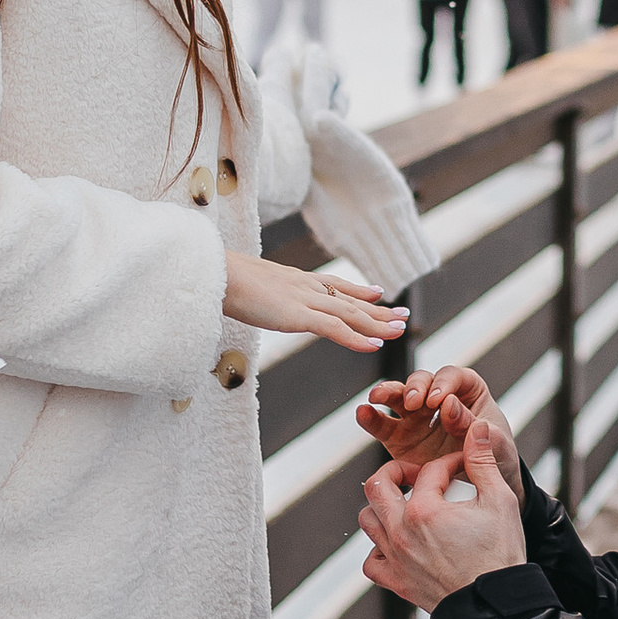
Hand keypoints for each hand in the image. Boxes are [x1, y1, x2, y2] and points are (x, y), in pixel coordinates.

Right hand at [222, 252, 407, 355]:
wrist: (213, 273)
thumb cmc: (222, 280)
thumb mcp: (249, 285)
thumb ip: (263, 290)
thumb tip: (258, 293)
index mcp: (295, 280)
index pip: (336, 286)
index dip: (359, 292)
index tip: (379, 294)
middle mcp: (306, 287)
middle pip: (350, 300)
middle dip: (379, 310)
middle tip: (404, 315)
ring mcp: (303, 300)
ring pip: (350, 313)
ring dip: (378, 323)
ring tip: (400, 329)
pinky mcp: (297, 315)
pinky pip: (334, 328)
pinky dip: (357, 337)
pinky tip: (375, 345)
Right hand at [356, 364, 523, 495]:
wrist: (483, 491)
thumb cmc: (496, 458)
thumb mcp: (494, 444)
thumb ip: (472, 426)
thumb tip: (449, 406)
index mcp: (468, 393)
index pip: (453, 377)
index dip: (444, 384)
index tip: (440, 400)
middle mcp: (439, 400)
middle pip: (422, 381)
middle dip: (415, 388)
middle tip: (413, 403)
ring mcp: (417, 418)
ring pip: (397, 397)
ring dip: (386, 393)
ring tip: (376, 397)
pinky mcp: (400, 439)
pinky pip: (383, 425)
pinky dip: (371, 418)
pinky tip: (363, 413)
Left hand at [359, 420, 526, 609]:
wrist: (496, 606)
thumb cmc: (500, 555)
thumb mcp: (499, 501)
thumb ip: (483, 461)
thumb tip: (475, 428)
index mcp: (425, 510)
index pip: (428, 470)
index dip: (450, 463)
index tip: (465, 468)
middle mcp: (401, 532)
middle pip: (377, 486)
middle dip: (397, 472)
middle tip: (417, 475)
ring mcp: (395, 558)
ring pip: (367, 520)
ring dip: (383, 507)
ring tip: (406, 505)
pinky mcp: (397, 582)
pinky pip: (372, 561)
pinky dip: (379, 549)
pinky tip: (399, 543)